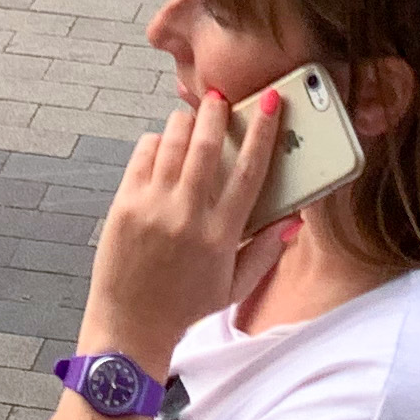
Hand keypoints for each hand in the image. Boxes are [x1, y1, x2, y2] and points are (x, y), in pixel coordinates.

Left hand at [80, 48, 294, 361]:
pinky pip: (144, 154)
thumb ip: (266, 252)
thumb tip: (294, 220)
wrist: (131, 324)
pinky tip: (165, 148)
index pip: (248, 171)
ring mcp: (152, 207)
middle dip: (215, 112)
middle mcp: (187, 215)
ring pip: (172, 141)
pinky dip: (157, 142)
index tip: (269, 102)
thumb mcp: (234, 287)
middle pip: (205, 145)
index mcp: (220, 235)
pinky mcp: (124, 204)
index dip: (262, 131)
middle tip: (219, 96)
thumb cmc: (186, 306)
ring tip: (192, 121)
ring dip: (185, 123)